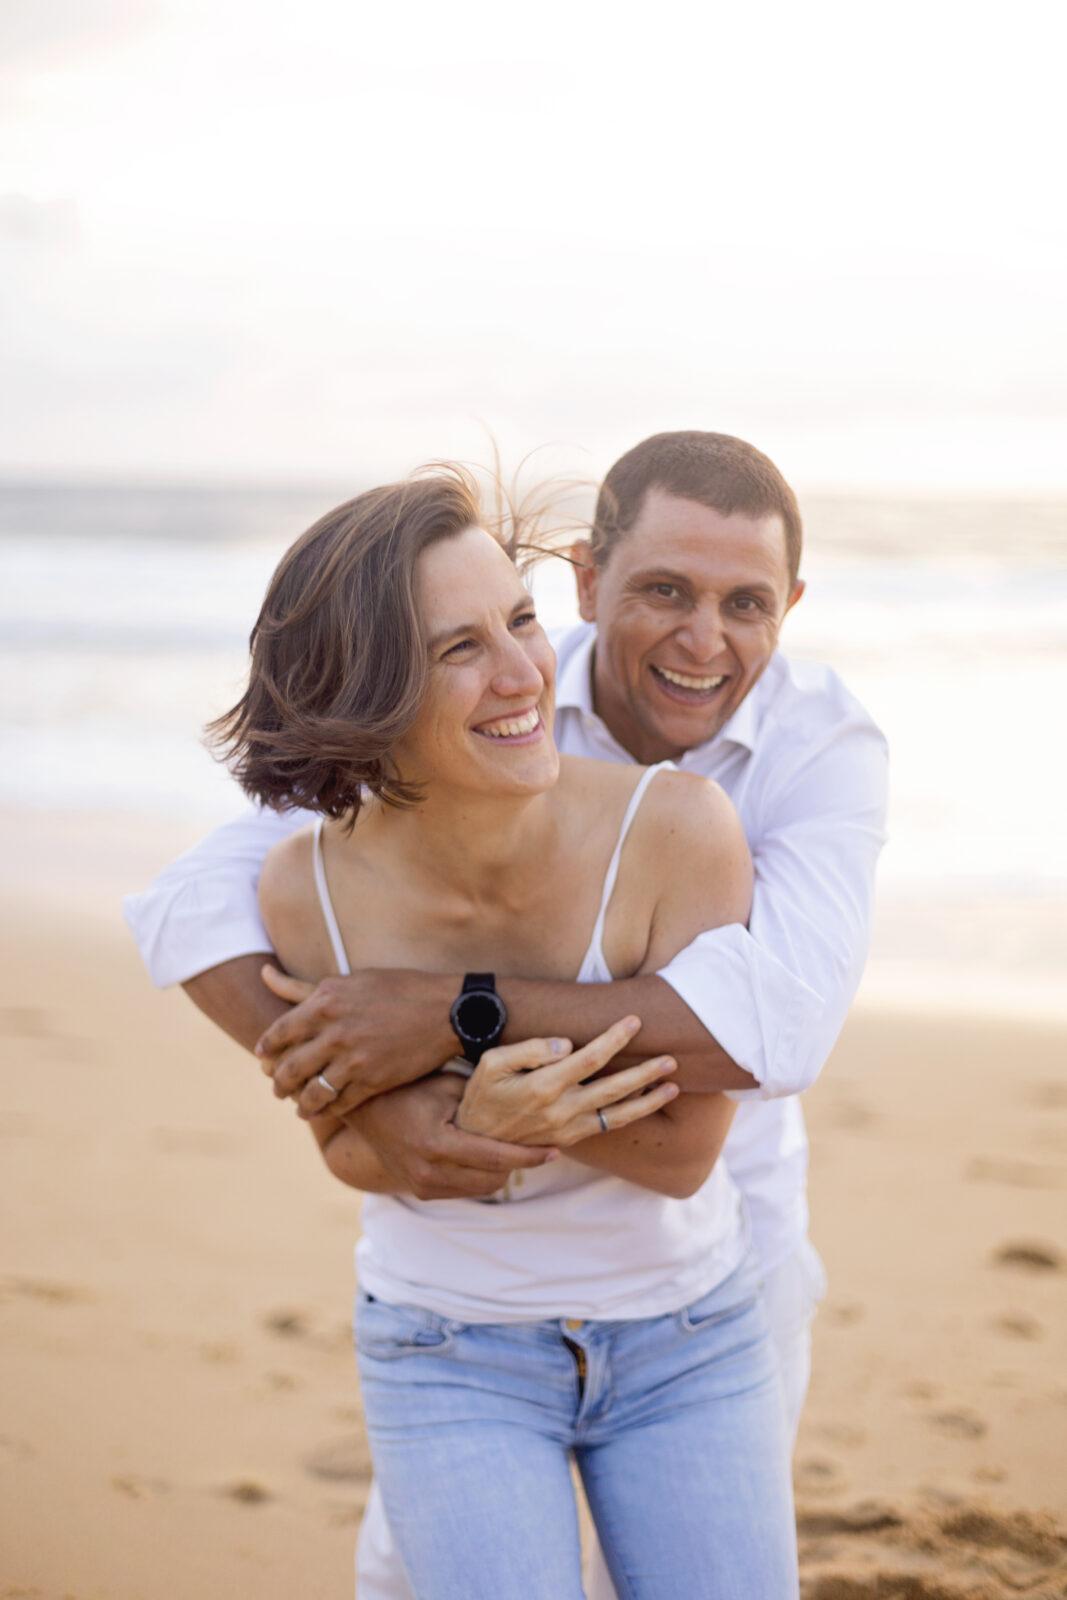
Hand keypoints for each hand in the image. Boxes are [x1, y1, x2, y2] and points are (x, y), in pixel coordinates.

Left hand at [255, 964, 457, 1117]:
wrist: (448, 1010)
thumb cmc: (399, 989)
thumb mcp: (349, 980)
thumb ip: (302, 986)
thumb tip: (264, 974)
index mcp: (325, 1001)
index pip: (278, 1033)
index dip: (266, 1050)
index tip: (262, 1058)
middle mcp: (334, 1032)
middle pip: (289, 1068)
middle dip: (278, 1083)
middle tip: (277, 1088)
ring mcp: (354, 1059)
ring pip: (312, 1092)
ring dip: (300, 1104)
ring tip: (299, 1107)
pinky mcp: (374, 1081)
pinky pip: (340, 1103)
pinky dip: (329, 1110)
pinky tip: (326, 1110)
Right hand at [348, 1075, 558, 1200]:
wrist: (365, 1110)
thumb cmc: (410, 1086)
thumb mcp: (447, 1084)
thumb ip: (485, 1094)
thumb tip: (527, 1087)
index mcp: (437, 1145)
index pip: (496, 1157)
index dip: (529, 1155)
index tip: (555, 1149)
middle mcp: (429, 1172)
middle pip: (493, 1179)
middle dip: (519, 1165)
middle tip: (542, 1147)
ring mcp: (422, 1186)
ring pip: (481, 1188)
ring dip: (501, 1172)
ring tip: (520, 1150)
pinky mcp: (420, 1191)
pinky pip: (463, 1190)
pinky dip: (480, 1176)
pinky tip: (491, 1155)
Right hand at [455, 1016, 677, 1146]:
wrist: (475, 1139)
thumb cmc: (482, 1094)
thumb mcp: (492, 1064)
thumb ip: (529, 1050)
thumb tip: (567, 1044)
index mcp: (542, 1087)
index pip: (589, 1059)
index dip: (614, 1039)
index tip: (634, 1021)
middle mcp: (560, 1111)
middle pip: (613, 1089)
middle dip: (645, 1072)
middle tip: (671, 1058)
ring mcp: (568, 1129)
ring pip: (618, 1116)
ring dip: (648, 1100)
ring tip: (675, 1087)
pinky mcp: (570, 1140)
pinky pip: (608, 1128)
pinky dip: (631, 1116)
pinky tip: (648, 1103)